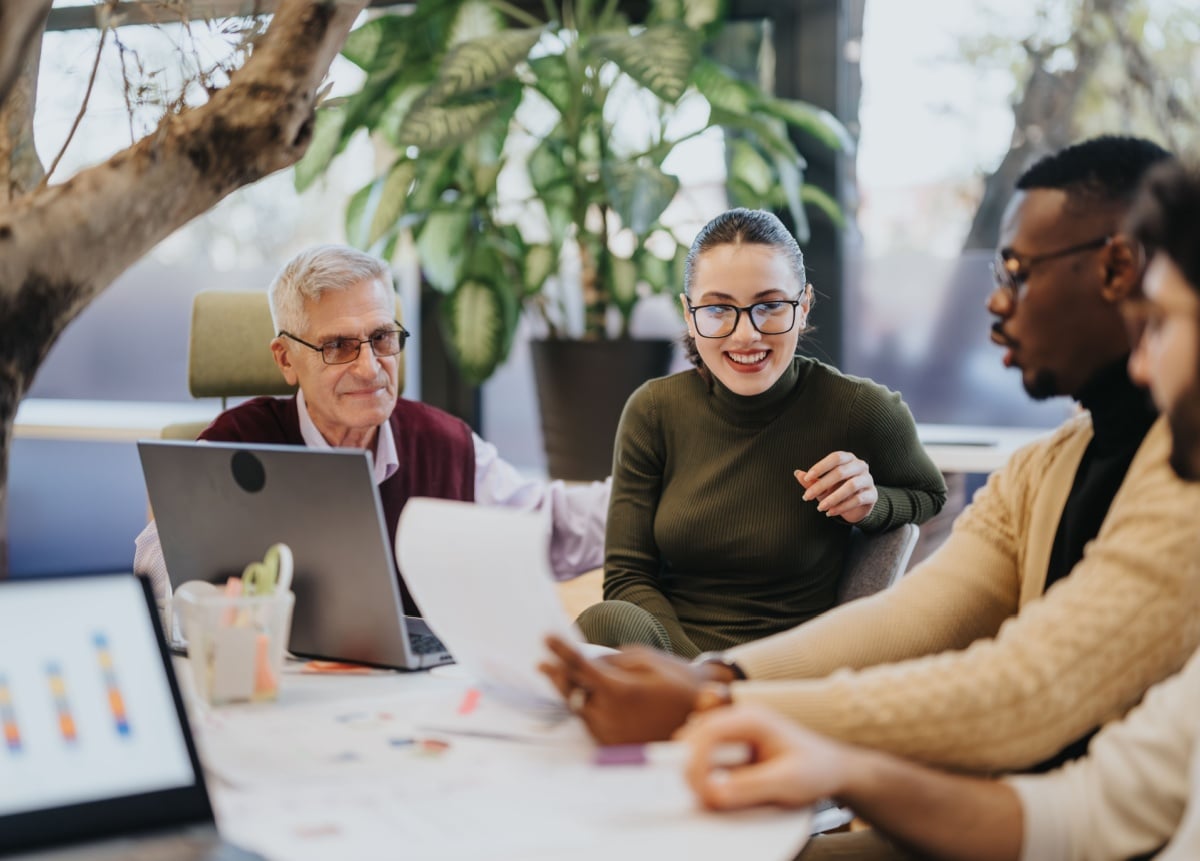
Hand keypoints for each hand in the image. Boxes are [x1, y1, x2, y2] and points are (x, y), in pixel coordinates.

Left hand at [539, 636, 704, 743]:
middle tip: (543, 662)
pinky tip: (588, 697)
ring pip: (578, 708)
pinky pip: (590, 722)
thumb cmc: (677, 681)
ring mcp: (610, 734)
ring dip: (571, 692)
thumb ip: (613, 660)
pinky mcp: (612, 745)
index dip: (561, 651)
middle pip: (571, 691)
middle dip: (556, 675)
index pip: (580, 668)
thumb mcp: (648, 660)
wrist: (701, 716)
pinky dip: (586, 708)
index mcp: (620, 691)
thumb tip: (588, 662)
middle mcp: (610, 716)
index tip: (546, 638)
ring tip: (562, 676)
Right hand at [676, 705, 856, 810]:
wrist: (833, 769)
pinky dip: (705, 774)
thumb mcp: (787, 781)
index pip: (708, 731)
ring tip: (712, 795)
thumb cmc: (817, 769)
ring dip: (698, 770)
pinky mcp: (733, 745)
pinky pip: (707, 756)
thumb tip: (714, 792)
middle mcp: (739, 718)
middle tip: (702, 796)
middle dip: (693, 767)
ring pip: (697, 745)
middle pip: (696, 735)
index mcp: (752, 718)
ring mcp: (735, 731)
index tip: (700, 788)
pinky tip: (718, 789)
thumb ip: (750, 786)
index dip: (696, 760)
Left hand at [795, 451, 877, 523]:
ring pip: (851, 486)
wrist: (858, 505)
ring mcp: (868, 480)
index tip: (807, 478)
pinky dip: (842, 507)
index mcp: (848, 458)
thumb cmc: (838, 489)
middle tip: (807, 496)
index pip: (835, 458)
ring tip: (819, 507)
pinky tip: (830, 512)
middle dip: (821, 485)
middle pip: (841, 472)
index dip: (821, 466)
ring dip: (833, 498)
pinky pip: (857, 499)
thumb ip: (811, 480)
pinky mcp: (872, 495)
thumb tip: (797, 473)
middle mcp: (860, 466)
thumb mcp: (823, 485)